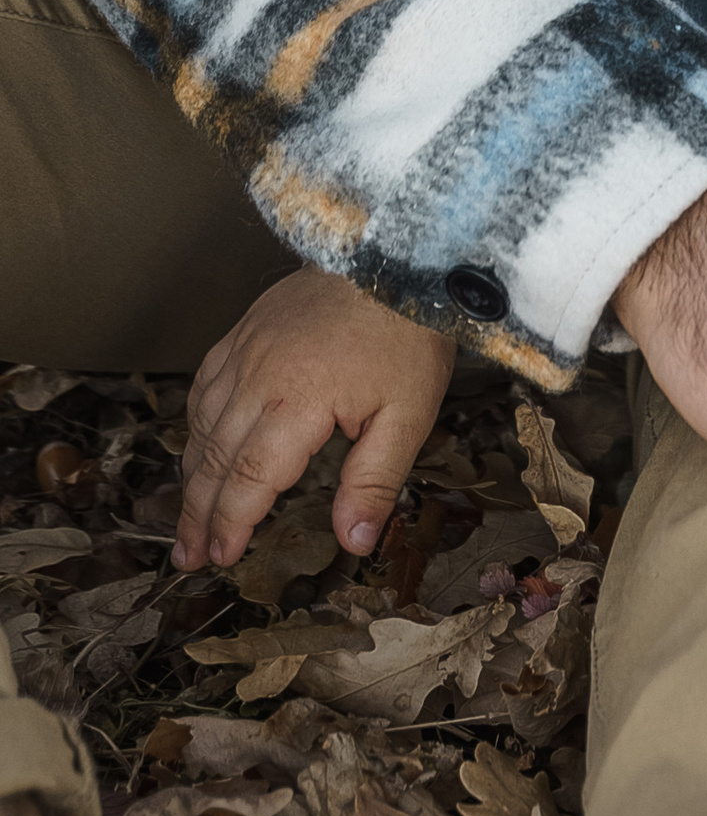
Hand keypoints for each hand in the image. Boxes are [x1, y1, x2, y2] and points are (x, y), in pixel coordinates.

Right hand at [175, 272, 454, 572]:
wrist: (393, 258)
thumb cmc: (404, 334)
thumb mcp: (408, 417)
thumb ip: (375, 482)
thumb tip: (355, 541)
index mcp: (296, 404)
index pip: (250, 479)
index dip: (232, 523)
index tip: (222, 557)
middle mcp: (257, 379)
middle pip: (215, 460)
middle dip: (199, 514)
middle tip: (190, 555)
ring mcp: (244, 353)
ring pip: (202, 425)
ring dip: (192, 476)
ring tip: (188, 518)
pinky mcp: (244, 334)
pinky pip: (205, 388)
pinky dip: (195, 425)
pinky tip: (198, 447)